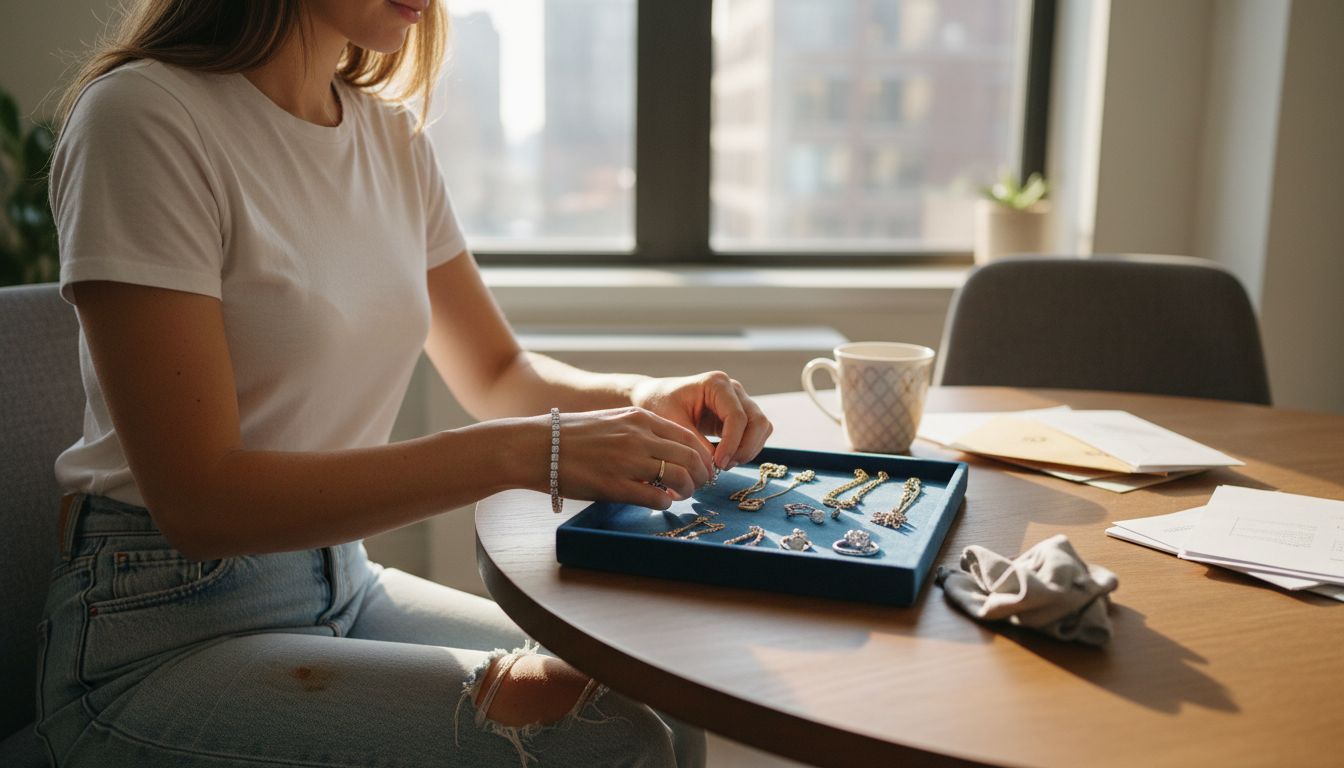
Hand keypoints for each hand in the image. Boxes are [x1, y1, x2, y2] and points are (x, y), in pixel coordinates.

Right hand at [553, 407, 714, 509]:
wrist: (536, 447)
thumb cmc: (571, 436)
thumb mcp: (612, 420)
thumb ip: (640, 431)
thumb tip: (665, 449)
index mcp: (639, 418)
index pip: (688, 437)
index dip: (702, 456)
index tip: (702, 467)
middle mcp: (638, 437)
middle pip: (691, 458)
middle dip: (701, 475)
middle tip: (699, 485)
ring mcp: (628, 462)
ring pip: (678, 478)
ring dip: (686, 491)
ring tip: (679, 495)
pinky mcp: (615, 487)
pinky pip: (655, 498)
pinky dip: (664, 503)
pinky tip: (659, 503)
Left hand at [630, 371, 773, 469]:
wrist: (656, 398)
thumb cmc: (660, 404)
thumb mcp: (672, 422)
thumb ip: (695, 442)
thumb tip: (715, 465)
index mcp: (716, 383)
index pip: (737, 416)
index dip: (732, 442)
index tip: (719, 463)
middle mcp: (733, 389)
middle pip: (757, 420)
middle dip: (745, 447)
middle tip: (725, 466)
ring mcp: (740, 400)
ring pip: (762, 427)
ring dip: (749, 449)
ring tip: (725, 464)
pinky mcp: (740, 414)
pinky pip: (756, 432)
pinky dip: (747, 448)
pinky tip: (727, 458)